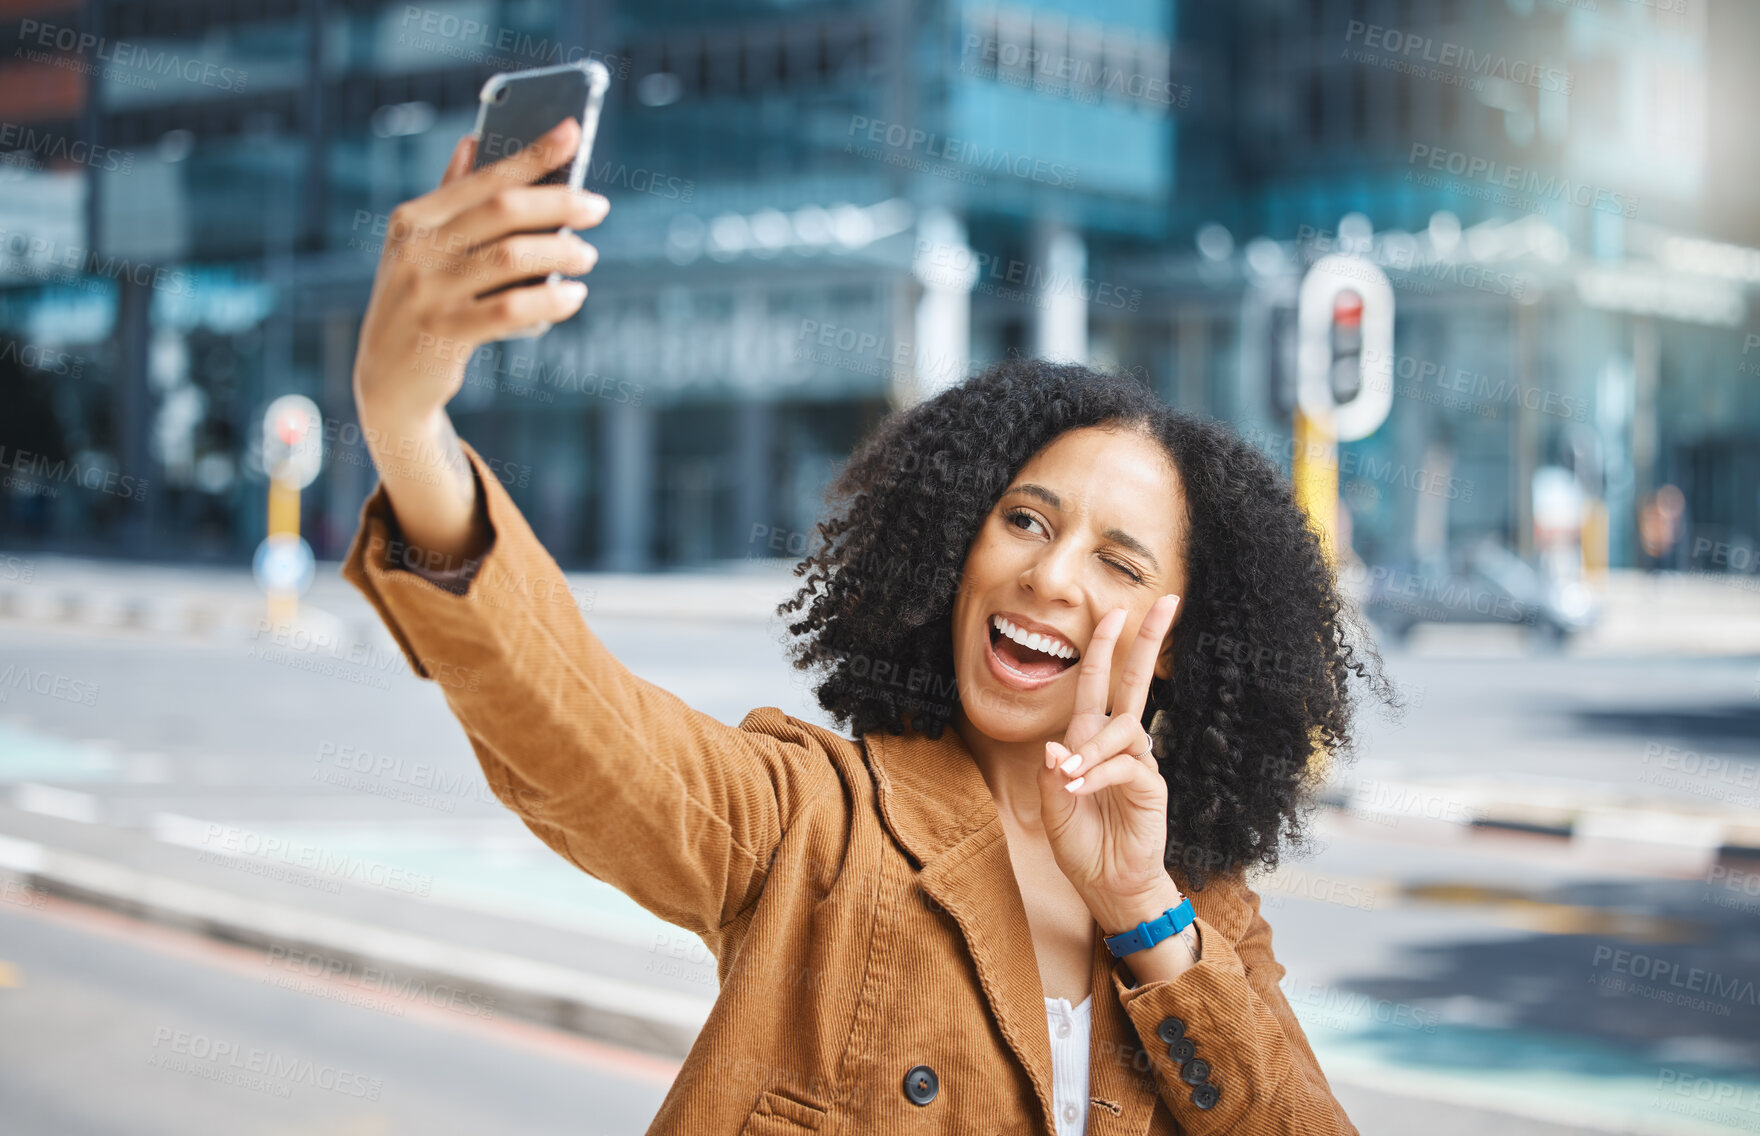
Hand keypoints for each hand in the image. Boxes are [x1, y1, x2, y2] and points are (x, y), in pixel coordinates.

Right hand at [352, 116, 608, 430]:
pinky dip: (549, 301)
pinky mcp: (444, 334)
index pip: (484, 178)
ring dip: (561, 252)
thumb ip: (450, 199)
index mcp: (414, 219)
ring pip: (511, 258)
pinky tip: (573, 296)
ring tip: (588, 255)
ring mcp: (428, 292)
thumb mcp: (421, 250)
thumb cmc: (419, 304)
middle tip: (597, 207)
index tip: (573, 132)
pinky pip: (510, 311)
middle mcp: (417, 250)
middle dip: (558, 203)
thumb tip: (473, 141)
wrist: (386, 380)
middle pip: (502, 211)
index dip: (531, 155)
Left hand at [1039, 594, 1181, 921]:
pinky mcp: (1151, 787)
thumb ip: (1051, 778)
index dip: (1105, 647)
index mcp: (1090, 740)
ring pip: (1124, 730)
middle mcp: (1118, 744)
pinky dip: (1099, 774)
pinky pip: (1127, 766)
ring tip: (1069, 779)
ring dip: (1092, 749)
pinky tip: (1079, 789)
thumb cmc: (1081, 844)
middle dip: (1147, 641)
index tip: (1114, 610)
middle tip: (1167, 602)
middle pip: (1136, 682)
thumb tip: (1054, 746)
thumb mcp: (1052, 809)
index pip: (1099, 684)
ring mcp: (1139, 763)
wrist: (1107, 885)